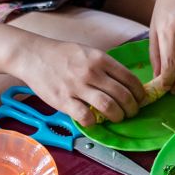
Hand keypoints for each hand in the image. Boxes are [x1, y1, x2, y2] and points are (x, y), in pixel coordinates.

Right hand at [14, 36, 146, 125]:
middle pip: (122, 95)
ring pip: (108, 107)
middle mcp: (92, 72)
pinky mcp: (64, 101)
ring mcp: (77, 87)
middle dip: (132, 108)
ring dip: (118, 116)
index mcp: (100, 59)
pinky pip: (86, 117)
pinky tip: (94, 120)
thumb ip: (107, 66)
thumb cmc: (63, 54)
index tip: (140, 99)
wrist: (34, 56)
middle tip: (131, 112)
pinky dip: (94, 122)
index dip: (139, 93)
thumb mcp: (89, 52)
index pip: (130, 79)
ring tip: (118, 117)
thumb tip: (127, 84)